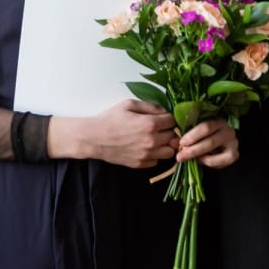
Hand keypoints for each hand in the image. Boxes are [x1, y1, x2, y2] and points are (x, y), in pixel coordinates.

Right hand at [49, 100, 176, 168]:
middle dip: (169, 131)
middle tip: (161, 128)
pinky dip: (154, 155)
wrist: (94, 138)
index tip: (164, 118)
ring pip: (169, 152)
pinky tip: (145, 148)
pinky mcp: (140, 164)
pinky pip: (156, 161)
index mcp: (150, 124)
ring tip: (156, 139)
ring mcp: (146, 154)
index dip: (169, 118)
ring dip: (165, 145)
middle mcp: (151, 141)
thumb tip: (164, 111)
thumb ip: (150, 106)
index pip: (172, 121)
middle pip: (174, 137)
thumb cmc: (109, 119)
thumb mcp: (129, 105)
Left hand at [176, 119, 238, 167]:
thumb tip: (172, 143)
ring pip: (216, 152)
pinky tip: (201, 160)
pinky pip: (222, 160)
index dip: (192, 136)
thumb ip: (185, 136)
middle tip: (179, 156)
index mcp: (216, 118)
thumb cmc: (202, 134)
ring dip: (199, 156)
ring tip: (188, 159)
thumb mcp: (194, 132)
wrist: (218, 142)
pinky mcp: (234, 154)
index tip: (180, 143)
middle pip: (210, 141)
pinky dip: (210, 162)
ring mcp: (233, 141)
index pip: (205, 127)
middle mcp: (227, 128)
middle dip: (192, 150)